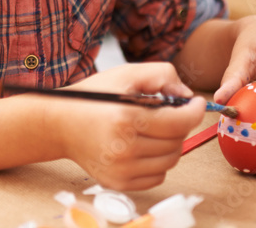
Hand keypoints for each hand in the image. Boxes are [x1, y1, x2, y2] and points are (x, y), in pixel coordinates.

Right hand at [48, 62, 205, 190]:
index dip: (194, 111)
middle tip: (169, 112)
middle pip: (177, 141)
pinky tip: (145, 145)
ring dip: (170, 143)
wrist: (59, 124)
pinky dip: (158, 160)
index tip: (196, 104)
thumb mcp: (125, 74)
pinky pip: (157, 176)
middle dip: (179, 124)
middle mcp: (124, 148)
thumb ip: (161, 74)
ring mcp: (122, 169)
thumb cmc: (93, 96)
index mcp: (127, 118)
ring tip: (156, 128)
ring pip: (170, 160)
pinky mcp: (119, 183)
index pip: (179, 122)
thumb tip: (186, 94)